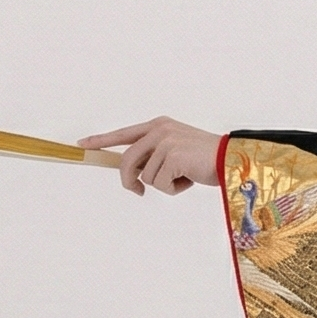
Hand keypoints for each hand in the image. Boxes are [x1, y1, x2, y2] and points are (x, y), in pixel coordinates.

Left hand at [79, 118, 222, 195]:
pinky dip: (174, 189)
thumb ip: (156, 156)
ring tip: (185, 178)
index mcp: (159, 125)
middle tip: (137, 192)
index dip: (102, 140)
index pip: (124, 134)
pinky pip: (160, 184)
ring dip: (164, 185)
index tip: (83, 145)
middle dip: (129, 181)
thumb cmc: (209, 160)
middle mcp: (159, 130)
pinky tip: (190, 181)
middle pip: (128, 161)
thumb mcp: (178, 152)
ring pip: (147, 177)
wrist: (234, 159)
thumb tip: (135, 177)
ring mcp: (165, 142)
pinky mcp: (173, 156)